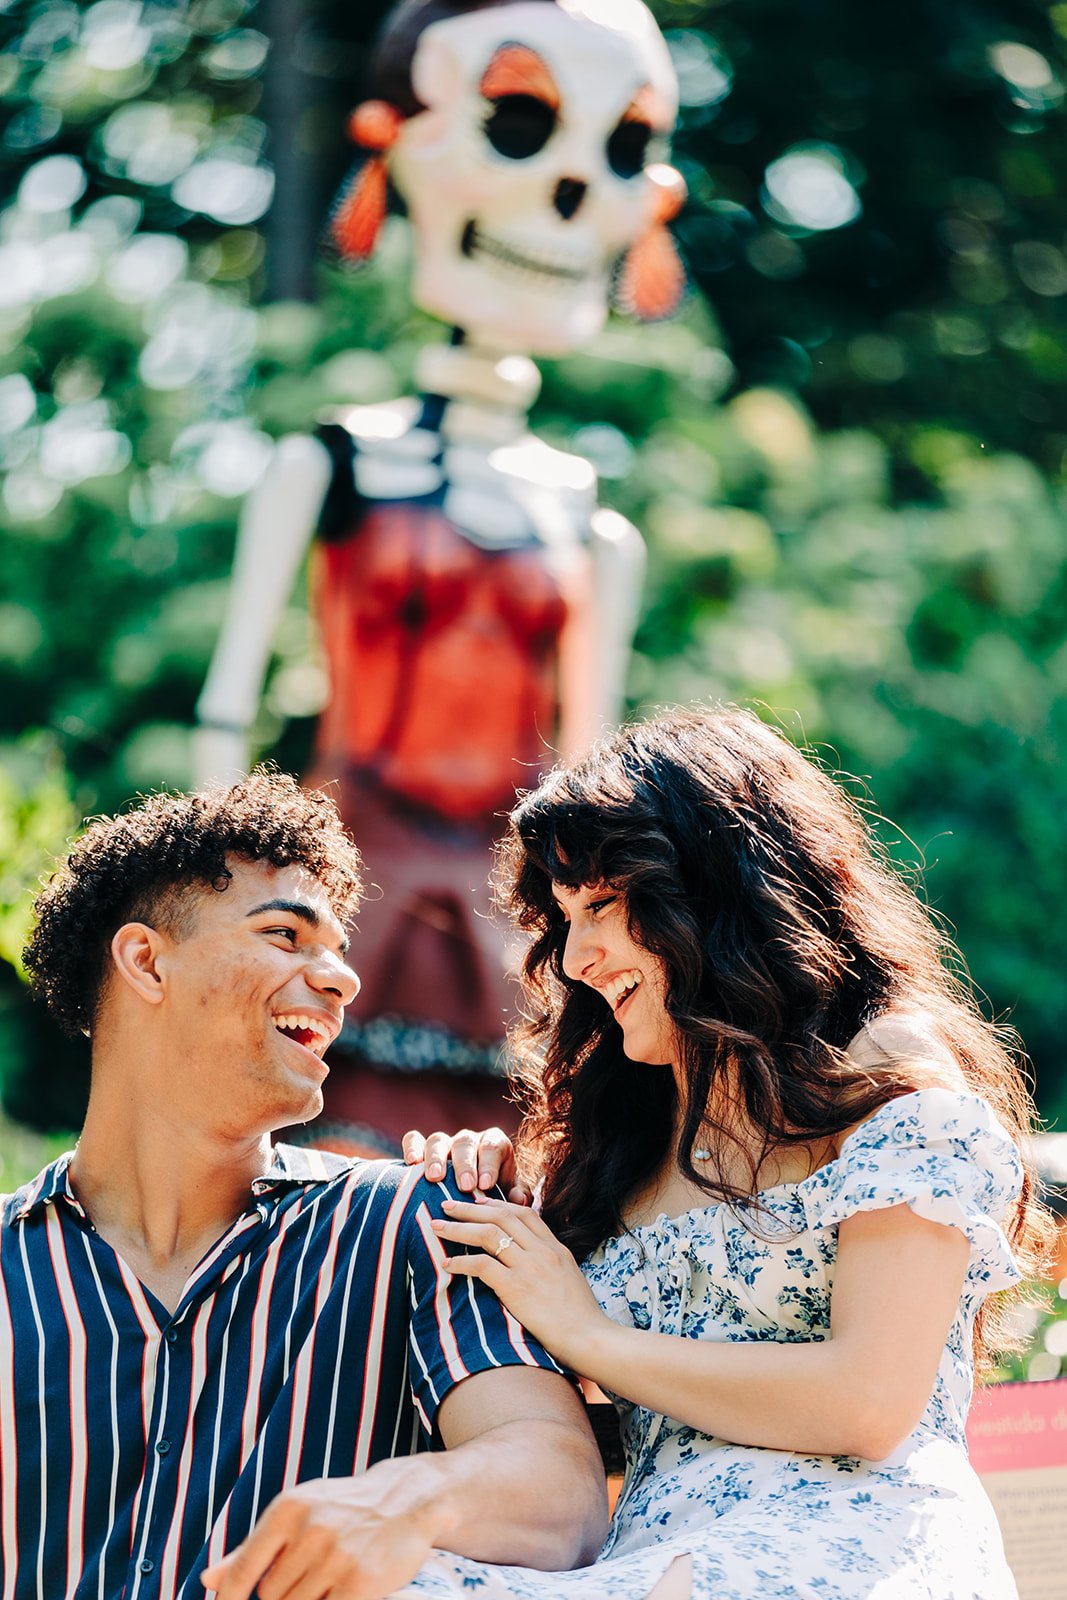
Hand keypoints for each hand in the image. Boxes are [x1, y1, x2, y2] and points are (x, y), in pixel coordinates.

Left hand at [200, 1458, 451, 1599]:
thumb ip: (251, 1549)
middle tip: (309, 1577)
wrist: (408, 1499)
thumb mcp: (296, 1515)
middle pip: (271, 1596)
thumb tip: (207, 1579)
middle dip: (282, 1595)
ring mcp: (335, 1558)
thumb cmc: (343, 1509)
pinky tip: (337, 1592)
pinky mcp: (359, 1584)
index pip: (242, 1572)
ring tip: (327, 1581)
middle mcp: (309, 1531)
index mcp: (287, 1510)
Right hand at [401, 1126, 529, 1203]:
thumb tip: (519, 1199)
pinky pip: (414, 1139)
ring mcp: (445, 1143)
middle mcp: (469, 1140)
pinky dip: (411, 1147)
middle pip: (466, 1143)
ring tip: (434, 1177)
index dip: (489, 1164)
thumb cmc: (495, 1194)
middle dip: (465, 1164)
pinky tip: (411, 1164)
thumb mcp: (511, 1193)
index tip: (485, 1185)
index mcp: (494, 1145)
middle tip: (465, 1186)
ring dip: (436, 1157)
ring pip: (438, 1140)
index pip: (493, 1146)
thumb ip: (517, 1194)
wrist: (473, 1193)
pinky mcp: (423, 1148)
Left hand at [431, 1198, 607, 1372]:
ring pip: (488, 1234)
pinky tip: (447, 1264)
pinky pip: (482, 1266)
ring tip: (436, 1227)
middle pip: (501, 1216)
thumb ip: (550, 1266)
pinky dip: (461, 1261)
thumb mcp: (570, 1280)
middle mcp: (543, 1251)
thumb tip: (530, 1266)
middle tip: (447, 1204)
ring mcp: (530, 1267)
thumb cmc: (581, 1320)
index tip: (476, 1200)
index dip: (497, 1204)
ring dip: (458, 1228)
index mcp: (556, 1248)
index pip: (523, 1213)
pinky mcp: (517, 1288)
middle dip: (470, 1207)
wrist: (590, 1339)